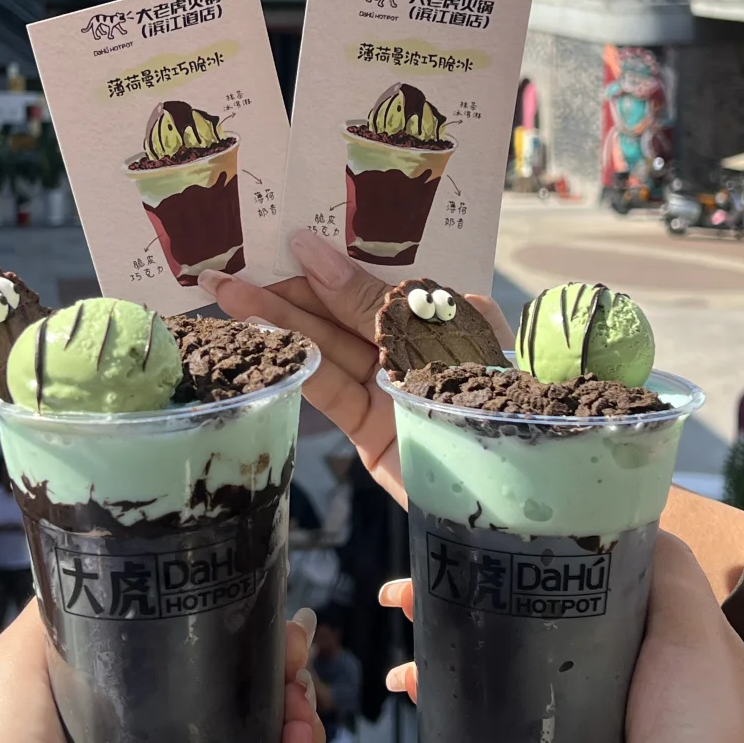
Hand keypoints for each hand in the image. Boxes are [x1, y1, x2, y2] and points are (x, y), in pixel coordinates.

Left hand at [0, 603, 324, 742]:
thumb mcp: (23, 659)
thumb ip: (65, 611)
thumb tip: (103, 556)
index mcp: (127, 738)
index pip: (204, 684)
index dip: (239, 644)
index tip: (261, 610)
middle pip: (251, 718)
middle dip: (281, 669)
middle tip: (293, 639)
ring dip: (300, 712)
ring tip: (297, 678)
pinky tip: (299, 727)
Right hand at [199, 230, 510, 506]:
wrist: (517, 502)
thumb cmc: (498, 407)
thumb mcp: (445, 346)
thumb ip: (385, 306)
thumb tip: (331, 256)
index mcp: (448, 316)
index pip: (381, 279)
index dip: (334, 260)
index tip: (290, 239)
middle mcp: (414, 348)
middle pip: (342, 309)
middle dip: (288, 286)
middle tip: (232, 265)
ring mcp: (389, 389)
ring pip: (326, 346)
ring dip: (275, 320)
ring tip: (226, 291)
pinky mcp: (370, 431)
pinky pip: (327, 390)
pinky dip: (294, 365)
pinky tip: (258, 338)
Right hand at [379, 531, 743, 742]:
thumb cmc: (702, 717)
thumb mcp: (695, 625)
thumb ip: (667, 567)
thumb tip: (624, 507)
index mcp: (619, 624)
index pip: (547, 573)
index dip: (500, 552)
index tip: (456, 535)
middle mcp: (584, 661)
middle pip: (504, 613)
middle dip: (450, 596)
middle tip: (405, 592)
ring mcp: (557, 714)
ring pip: (484, 666)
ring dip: (436, 647)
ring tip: (401, 636)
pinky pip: (479, 727)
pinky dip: (440, 705)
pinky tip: (411, 688)